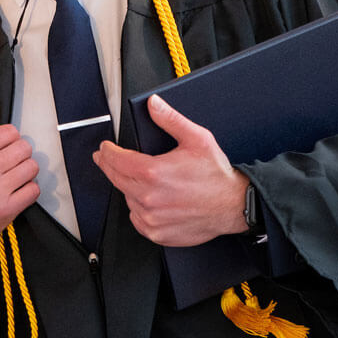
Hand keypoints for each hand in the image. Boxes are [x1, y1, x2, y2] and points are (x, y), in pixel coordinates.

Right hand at [0, 102, 39, 271]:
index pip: (9, 131)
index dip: (10, 138)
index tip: (5, 146)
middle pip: (24, 148)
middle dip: (20, 153)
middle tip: (10, 162)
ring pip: (31, 167)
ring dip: (26, 171)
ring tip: (14, 176)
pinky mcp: (5, 210)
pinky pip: (33, 190)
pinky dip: (28, 190)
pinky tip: (16, 191)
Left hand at [93, 94, 248, 245]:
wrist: (233, 205)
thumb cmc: (217, 176)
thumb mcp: (197, 139)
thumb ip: (171, 119)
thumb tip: (154, 105)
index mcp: (154, 173)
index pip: (117, 160)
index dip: (107, 152)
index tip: (104, 148)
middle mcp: (149, 197)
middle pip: (116, 178)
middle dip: (109, 166)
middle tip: (105, 159)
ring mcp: (151, 218)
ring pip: (126, 198)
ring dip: (127, 187)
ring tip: (139, 179)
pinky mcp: (157, 233)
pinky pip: (137, 218)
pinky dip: (138, 208)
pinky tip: (148, 199)